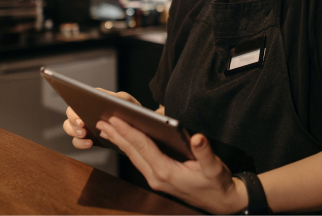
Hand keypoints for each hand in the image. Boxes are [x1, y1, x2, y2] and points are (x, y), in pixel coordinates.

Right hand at [62, 88, 141, 148]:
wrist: (135, 126)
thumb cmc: (130, 110)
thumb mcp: (127, 101)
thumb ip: (119, 98)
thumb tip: (110, 101)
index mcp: (93, 99)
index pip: (78, 98)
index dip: (76, 107)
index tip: (81, 115)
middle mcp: (86, 110)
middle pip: (70, 113)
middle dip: (73, 120)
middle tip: (82, 126)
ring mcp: (85, 124)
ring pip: (69, 127)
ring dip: (73, 131)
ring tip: (84, 134)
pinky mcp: (87, 137)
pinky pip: (76, 141)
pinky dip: (80, 143)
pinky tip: (89, 143)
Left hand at [96, 117, 247, 214]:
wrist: (221, 203)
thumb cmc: (217, 183)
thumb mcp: (215, 167)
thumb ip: (204, 152)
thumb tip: (197, 137)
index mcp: (166, 172)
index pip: (142, 146)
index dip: (128, 131)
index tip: (114, 118)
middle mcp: (156, 177)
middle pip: (132, 151)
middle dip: (116, 135)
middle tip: (101, 120)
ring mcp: (155, 180)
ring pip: (132, 157)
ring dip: (119, 141)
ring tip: (106, 128)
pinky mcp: (157, 179)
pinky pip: (138, 161)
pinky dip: (128, 148)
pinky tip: (124, 141)